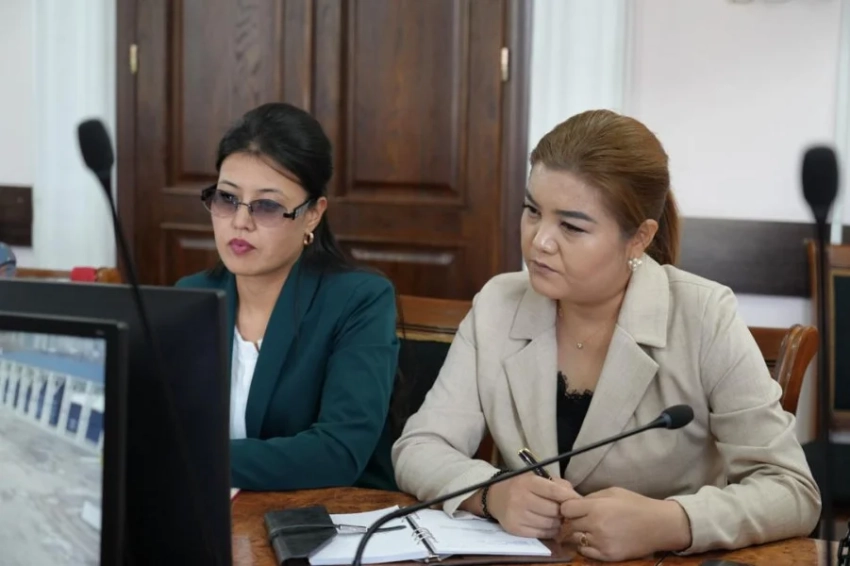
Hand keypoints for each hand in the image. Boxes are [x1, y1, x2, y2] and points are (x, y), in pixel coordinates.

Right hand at [487, 475, 580, 538]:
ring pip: (550, 524)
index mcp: (527, 482)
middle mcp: (520, 498)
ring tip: (557, 518)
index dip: (569, 497)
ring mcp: (517, 515)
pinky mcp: (515, 529)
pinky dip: (550, 531)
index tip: (578, 501)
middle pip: (554, 510)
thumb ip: (557, 484)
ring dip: (558, 523)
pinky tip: (549, 525)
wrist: (495, 497)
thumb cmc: (520, 486)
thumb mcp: (535, 478)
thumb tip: (576, 497)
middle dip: (563, 512)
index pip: (554, 491)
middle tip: (566, 511)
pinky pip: (542, 534)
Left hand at [560, 487, 691, 561]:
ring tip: (587, 529)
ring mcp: (601, 543)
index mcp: (596, 507)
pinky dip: (585, 546)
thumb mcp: (612, 492)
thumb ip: (591, 497)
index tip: (572, 508)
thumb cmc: (636, 504)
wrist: (659, 525)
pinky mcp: (607, 556)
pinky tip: (594, 539)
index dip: (567, 508)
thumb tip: (573, 502)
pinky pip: (584, 551)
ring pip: (575, 539)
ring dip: (577, 534)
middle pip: (568, 525)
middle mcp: (595, 526)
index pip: (565, 509)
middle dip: (571, 521)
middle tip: (577, 519)